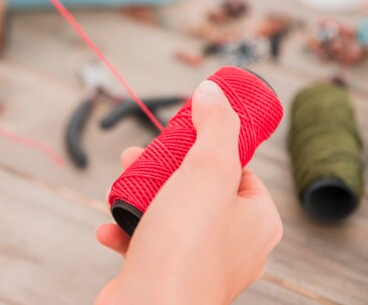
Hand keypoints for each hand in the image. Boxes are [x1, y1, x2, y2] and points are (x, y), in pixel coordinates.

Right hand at [95, 81, 282, 304]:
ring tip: (121, 181)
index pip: (240, 169)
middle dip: (164, 167)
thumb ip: (216, 126)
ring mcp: (198, 262)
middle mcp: (233, 244)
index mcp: (257, 220)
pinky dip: (128, 230)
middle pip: (199, 188)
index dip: (210, 146)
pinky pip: (148, 243)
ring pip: (170, 213)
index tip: (183, 134)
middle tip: (140, 154)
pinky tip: (110, 228)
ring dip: (141, 195)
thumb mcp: (208, 169)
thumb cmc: (186, 247)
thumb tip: (214, 92)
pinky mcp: (166, 275)